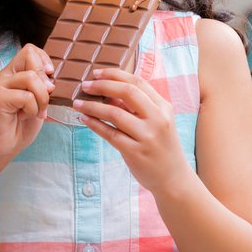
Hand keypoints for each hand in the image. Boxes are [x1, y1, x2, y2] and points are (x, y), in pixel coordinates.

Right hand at [0, 44, 53, 172]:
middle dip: (45, 78)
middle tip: (45, 98)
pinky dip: (32, 108)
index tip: (50, 77)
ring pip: (31, 77)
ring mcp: (0, 86)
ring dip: (41, 97)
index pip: (30, 50)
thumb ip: (42, 86)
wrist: (0, 149)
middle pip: (30, 55)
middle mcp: (5, 76)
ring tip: (37, 111)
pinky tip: (26, 117)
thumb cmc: (18, 126)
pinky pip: (26, 96)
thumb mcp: (37, 101)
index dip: (44, 60)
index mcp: (14, 73)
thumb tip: (50, 77)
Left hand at [74, 68, 190, 193]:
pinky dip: (95, 124)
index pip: (138, 82)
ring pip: (114, 113)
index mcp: (163, 107)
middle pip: (127, 92)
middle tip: (85, 85)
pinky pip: (110, 134)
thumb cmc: (161, 147)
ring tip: (78, 103)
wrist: (173, 178)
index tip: (97, 72)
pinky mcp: (136, 153)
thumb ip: (138, 107)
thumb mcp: (158, 122)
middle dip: (102, 85)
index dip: (115, 74)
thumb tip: (107, 91)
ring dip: (92, 106)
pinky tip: (84, 119)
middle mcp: (157, 119)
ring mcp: (147, 136)